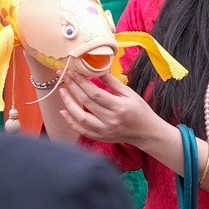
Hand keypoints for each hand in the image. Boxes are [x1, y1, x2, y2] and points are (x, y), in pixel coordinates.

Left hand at [43, 77, 174, 150]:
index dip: (81, 82)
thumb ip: (113, 83)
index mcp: (119, 107)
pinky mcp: (100, 138)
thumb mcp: (130, 94)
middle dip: (72, 87)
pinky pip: (81, 130)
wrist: (146, 133)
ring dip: (68, 103)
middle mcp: (110, 120)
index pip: (95, 93)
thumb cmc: (140, 111)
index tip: (72, 72)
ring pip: (80, 117)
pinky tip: (64, 112)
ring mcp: (104, 131)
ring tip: (62, 91)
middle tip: (63, 76)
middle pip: (86, 102)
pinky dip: (71, 121)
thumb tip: (98, 70)